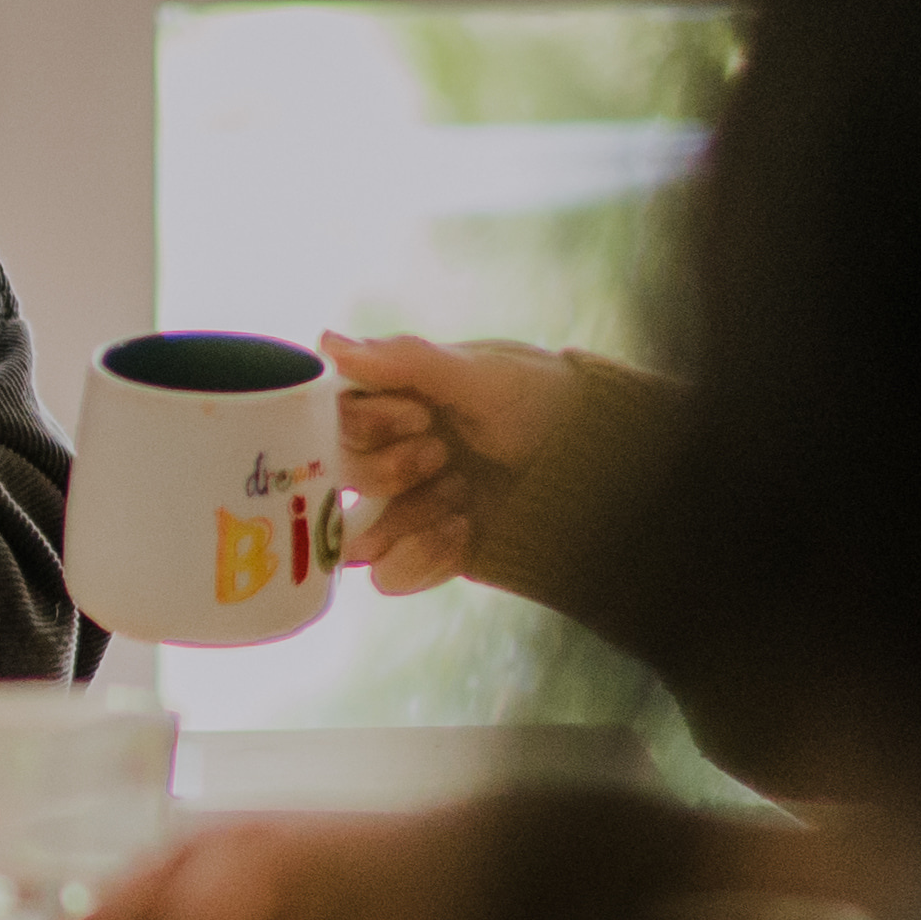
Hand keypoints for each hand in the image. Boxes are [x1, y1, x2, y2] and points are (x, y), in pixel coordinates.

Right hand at [322, 332, 592, 596]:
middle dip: (390, 471)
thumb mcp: (480, 374)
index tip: (419, 414)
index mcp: (384, 403)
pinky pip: (387, 577)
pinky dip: (422, 557)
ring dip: (407, 517)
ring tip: (461, 494)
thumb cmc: (540, 402)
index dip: (367, 425)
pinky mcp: (421, 552)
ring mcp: (398, 509)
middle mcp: (380, 455)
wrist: (594, 465)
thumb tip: (326, 342)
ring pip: (351, 538)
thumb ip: (404, 361)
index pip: (328, 421)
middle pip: (333, 479)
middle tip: (442, 453)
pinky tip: (463, 528)